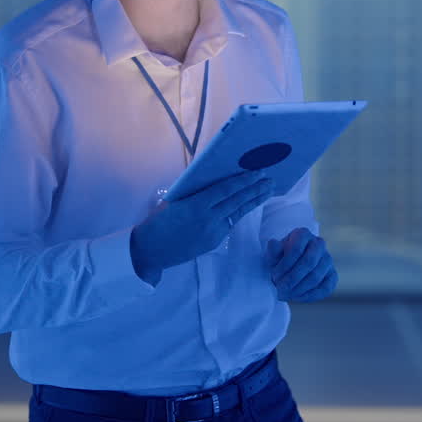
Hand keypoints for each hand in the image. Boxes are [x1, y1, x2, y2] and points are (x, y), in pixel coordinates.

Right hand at [132, 171, 277, 282]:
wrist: (150, 250)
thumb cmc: (158, 221)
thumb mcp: (174, 201)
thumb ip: (194, 192)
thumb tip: (214, 180)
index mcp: (196, 205)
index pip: (226, 190)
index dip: (244, 181)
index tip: (258, 172)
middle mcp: (208, 218)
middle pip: (237, 201)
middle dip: (255, 189)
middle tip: (270, 179)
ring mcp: (212, 232)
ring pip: (238, 213)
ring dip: (254, 201)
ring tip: (268, 191)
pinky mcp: (213, 242)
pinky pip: (230, 223)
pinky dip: (240, 212)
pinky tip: (250, 204)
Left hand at [265, 228, 337, 302]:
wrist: (291, 268)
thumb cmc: (280, 260)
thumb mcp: (274, 255)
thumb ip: (273, 250)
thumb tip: (273, 243)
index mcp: (303, 234)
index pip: (296, 249)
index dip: (285, 265)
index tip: (274, 276)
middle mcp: (319, 243)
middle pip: (309, 262)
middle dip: (292, 278)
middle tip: (280, 289)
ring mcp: (328, 259)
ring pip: (316, 276)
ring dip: (299, 288)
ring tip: (285, 295)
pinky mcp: (332, 275)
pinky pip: (325, 288)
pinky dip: (310, 295)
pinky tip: (297, 297)